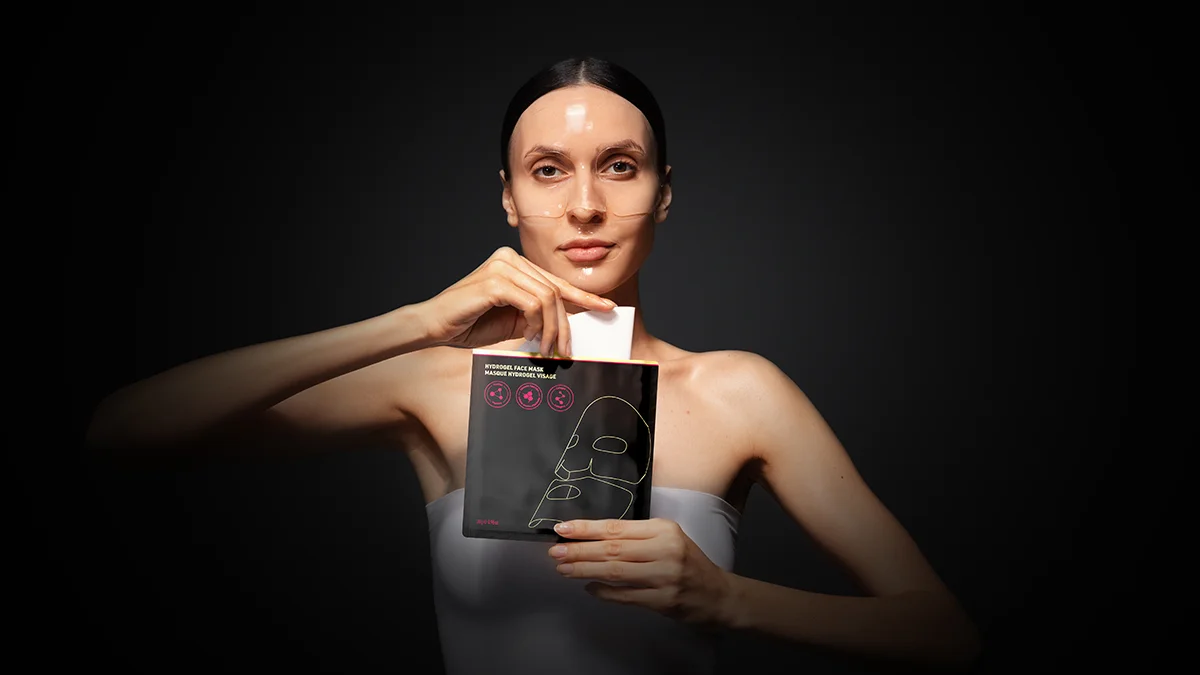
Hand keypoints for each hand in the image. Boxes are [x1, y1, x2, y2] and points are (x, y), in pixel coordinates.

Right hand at [419, 246, 614, 355]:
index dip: (584, 297)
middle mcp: (510, 258)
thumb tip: (569, 325)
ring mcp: (502, 265)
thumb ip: (537, 316)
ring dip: (552, 329)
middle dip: (565, 325)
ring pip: (548, 298)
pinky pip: (532, 302)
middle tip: (565, 351)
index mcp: (515, 263)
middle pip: (555, 291)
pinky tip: (528, 336)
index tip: (605, 309)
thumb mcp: (513, 320)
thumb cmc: (471, 323)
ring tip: (545, 349)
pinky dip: (536, 323)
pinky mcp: (495, 279)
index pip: (556, 282)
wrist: (434, 326)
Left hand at [548, 518, 734, 628]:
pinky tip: (588, 587)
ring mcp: (665, 576)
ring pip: (616, 571)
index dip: (587, 529)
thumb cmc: (689, 564)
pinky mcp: (663, 600)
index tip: (563, 529)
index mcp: (664, 529)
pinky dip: (604, 592)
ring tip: (564, 568)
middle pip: (612, 549)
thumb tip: (592, 539)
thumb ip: (636, 538)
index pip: (617, 527)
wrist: (719, 595)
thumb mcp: (668, 540)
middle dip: (580, 550)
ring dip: (585, 570)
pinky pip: (626, 595)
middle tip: (555, 551)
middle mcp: (665, 549)